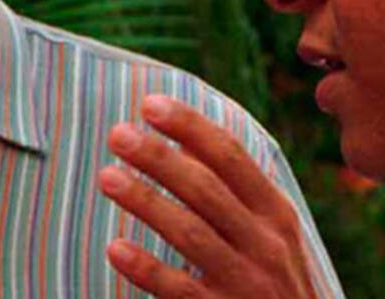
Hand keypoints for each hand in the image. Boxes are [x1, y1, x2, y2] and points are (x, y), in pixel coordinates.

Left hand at [98, 95, 317, 298]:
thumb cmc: (276, 283)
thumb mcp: (271, 233)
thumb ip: (237, 192)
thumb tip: (185, 140)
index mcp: (276, 212)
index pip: (231, 157)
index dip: (190, 127)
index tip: (150, 104)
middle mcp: (266, 243)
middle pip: (206, 188)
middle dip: (159, 157)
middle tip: (118, 134)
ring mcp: (247, 282)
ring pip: (190, 233)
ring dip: (146, 202)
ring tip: (107, 177)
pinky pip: (181, 290)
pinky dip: (147, 268)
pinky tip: (115, 249)